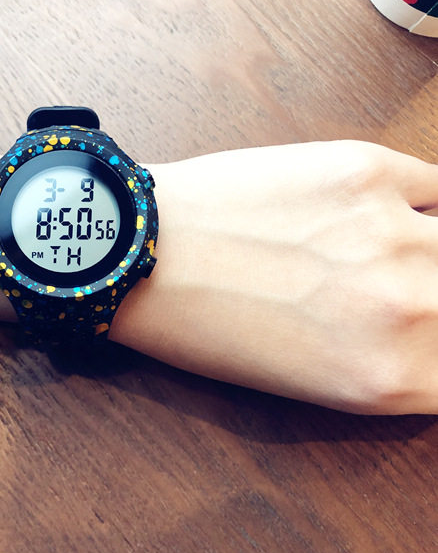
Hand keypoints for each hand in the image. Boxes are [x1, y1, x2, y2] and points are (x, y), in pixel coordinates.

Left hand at [113, 141, 437, 413]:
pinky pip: (437, 186)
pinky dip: (422, 203)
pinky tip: (387, 214)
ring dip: (434, 252)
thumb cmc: (204, 326)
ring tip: (388, 257)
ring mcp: (393, 231)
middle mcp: (409, 308)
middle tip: (405, 292)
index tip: (430, 331)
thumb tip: (437, 338)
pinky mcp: (366, 170)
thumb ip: (394, 366)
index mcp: (387, 379)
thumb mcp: (307, 382)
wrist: (144, 251)